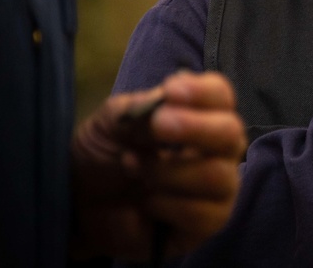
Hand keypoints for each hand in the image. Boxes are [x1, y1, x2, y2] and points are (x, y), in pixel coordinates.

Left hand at [69, 71, 246, 260]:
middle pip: (232, 133)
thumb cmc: (104, 153)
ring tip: (132, 167)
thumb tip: (170, 100)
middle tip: (159, 124)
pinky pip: (204, 214)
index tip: (172, 90)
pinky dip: (167, 205)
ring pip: (217, 176)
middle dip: (196, 128)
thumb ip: (144, 108)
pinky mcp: (208, 223)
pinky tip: (145, 202)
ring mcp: (218, 187)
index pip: (221, 96)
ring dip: (168, 172)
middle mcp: (218, 149)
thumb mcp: (114, 121)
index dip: (203, 92)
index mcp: (201, 115)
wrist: (81, 202)